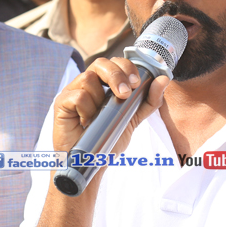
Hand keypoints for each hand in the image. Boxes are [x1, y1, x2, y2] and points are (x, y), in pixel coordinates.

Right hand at [52, 57, 168, 153]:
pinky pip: (77, 96)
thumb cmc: (107, 138)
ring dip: (100, 98)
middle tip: (126, 94)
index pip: (114, 63)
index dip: (126, 68)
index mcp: (102, 83)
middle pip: (100, 63)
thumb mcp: (133, 118)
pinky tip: (87, 122)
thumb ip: (148, 100)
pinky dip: (86, 109)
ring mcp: (72, 92)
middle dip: (117, 76)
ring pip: (87, 78)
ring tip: (100, 116)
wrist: (90, 163)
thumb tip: (163, 79)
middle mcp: (86, 84)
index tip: (137, 83)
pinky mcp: (61, 103)